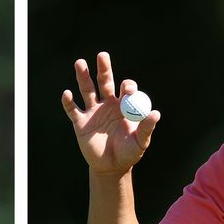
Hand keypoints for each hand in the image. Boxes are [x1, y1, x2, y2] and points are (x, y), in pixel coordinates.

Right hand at [61, 51, 160, 175]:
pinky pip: (73, 110)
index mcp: (124, 105)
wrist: (111, 167)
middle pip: (104, 81)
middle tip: (102, 55)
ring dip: (83, 77)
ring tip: (80, 62)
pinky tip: (67, 94)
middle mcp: (107, 104)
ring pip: (87, 90)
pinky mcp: (80, 123)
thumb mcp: (140, 142)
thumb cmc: (129, 153)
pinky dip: (69, 102)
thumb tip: (155, 113)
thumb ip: (146, 128)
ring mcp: (93, 112)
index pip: (125, 88)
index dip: (126, 87)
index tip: (126, 91)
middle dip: (103, 68)